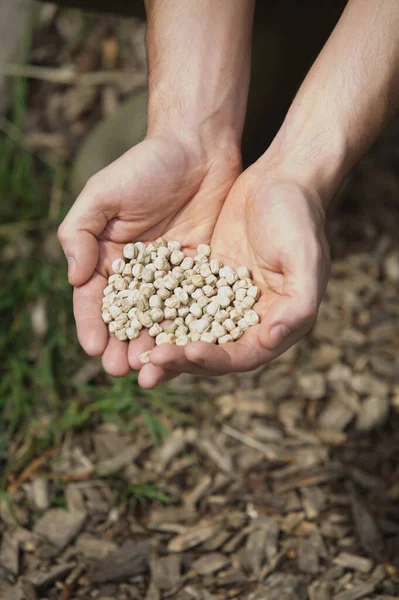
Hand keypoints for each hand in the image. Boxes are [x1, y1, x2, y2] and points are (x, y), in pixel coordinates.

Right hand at [58, 133, 240, 377]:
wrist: (198, 148)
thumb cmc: (145, 166)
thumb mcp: (103, 194)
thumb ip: (80, 233)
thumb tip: (74, 278)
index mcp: (107, 256)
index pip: (94, 298)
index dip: (92, 324)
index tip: (94, 348)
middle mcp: (137, 272)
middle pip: (127, 316)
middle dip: (122, 344)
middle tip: (121, 371)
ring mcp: (171, 275)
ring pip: (160, 318)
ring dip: (153, 345)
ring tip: (151, 371)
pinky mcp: (202, 272)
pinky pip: (195, 305)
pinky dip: (189, 328)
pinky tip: (187, 349)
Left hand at [148, 159, 329, 383]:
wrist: (280, 180)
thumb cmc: (299, 220)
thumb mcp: (305, 260)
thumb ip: (298, 305)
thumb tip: (270, 341)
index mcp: (276, 323)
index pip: (243, 355)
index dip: (216, 360)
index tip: (189, 353)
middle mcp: (248, 319)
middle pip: (211, 351)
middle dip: (180, 360)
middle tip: (148, 365)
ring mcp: (223, 300)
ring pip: (190, 330)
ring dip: (164, 345)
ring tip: (133, 355)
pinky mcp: (204, 279)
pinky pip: (177, 300)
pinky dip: (158, 311)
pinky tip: (132, 315)